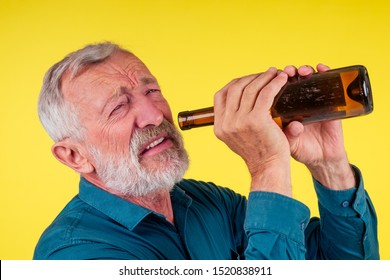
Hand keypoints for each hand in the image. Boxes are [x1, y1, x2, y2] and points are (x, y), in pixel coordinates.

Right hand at [214, 68, 291, 195]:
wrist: (269, 168)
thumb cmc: (259, 152)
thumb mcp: (237, 138)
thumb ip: (233, 121)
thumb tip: (238, 102)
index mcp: (219, 127)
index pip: (220, 96)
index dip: (235, 83)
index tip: (249, 80)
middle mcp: (226, 123)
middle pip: (235, 88)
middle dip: (251, 77)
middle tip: (265, 74)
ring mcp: (240, 121)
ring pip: (251, 88)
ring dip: (264, 77)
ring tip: (276, 73)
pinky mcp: (256, 119)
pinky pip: (265, 94)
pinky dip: (274, 83)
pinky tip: (282, 79)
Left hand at [283, 64, 355, 189]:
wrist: (322, 156)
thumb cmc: (302, 149)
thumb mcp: (291, 144)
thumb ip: (290, 135)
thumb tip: (295, 126)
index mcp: (284, 109)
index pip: (276, 90)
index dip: (273, 81)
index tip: (270, 77)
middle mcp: (297, 102)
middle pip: (290, 80)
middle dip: (288, 73)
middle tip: (287, 72)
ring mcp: (313, 100)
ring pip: (307, 79)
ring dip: (304, 70)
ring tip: (302, 71)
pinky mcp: (329, 101)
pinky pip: (327, 83)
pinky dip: (325, 73)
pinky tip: (321, 68)